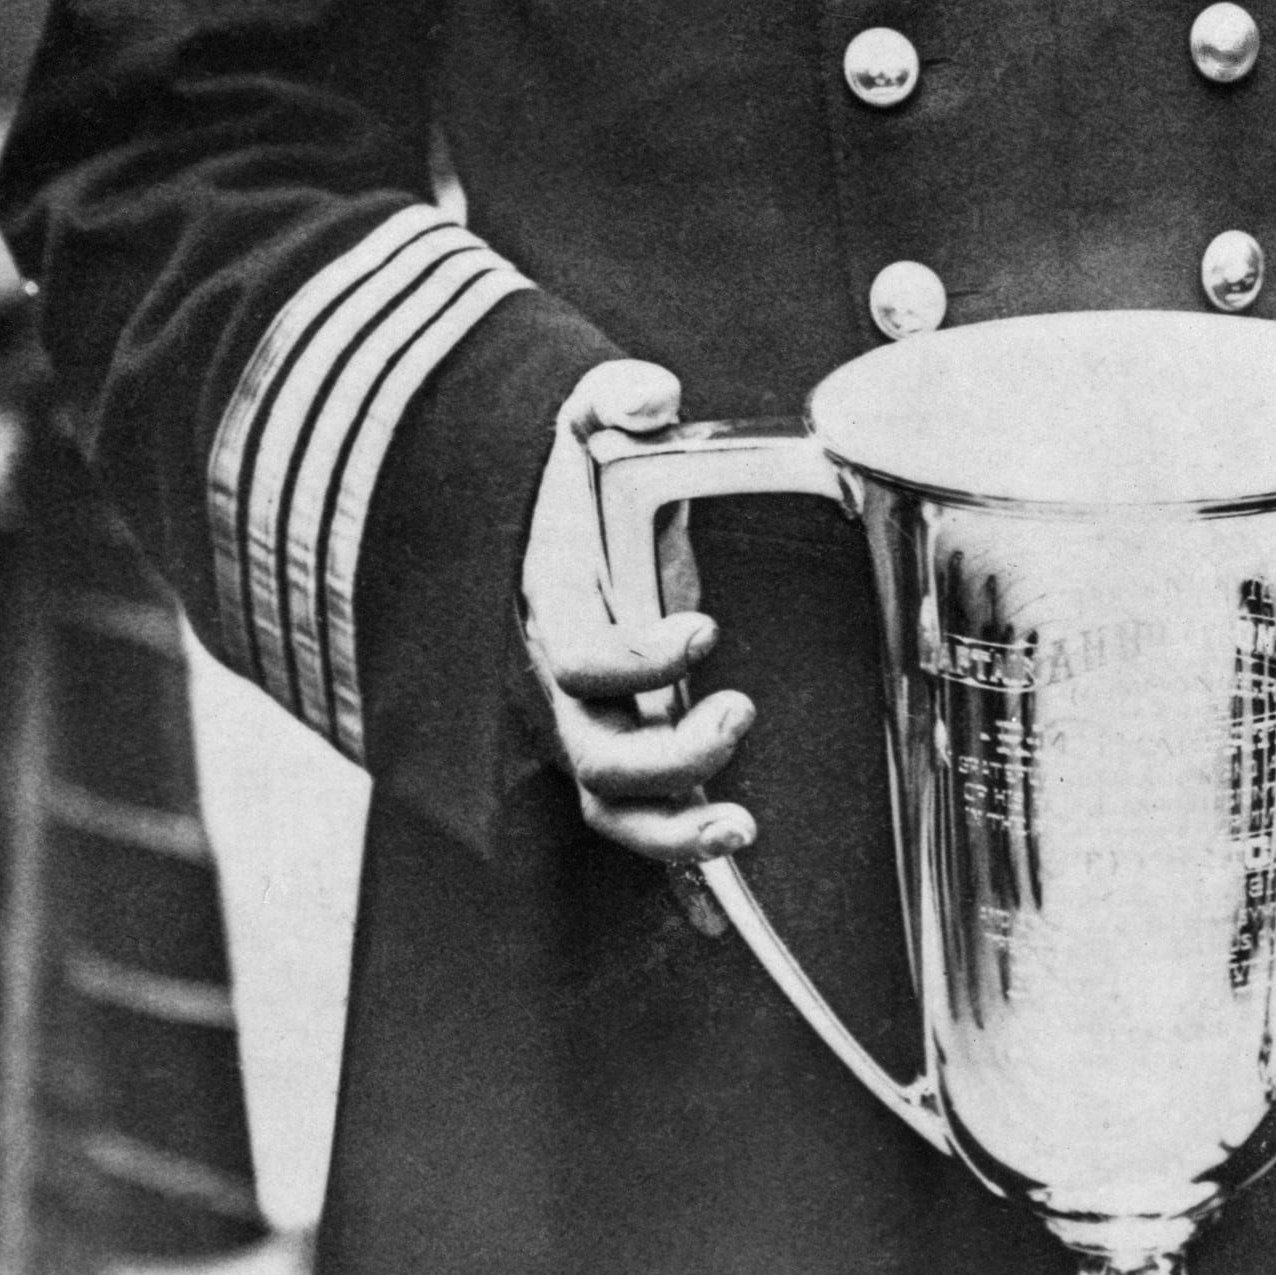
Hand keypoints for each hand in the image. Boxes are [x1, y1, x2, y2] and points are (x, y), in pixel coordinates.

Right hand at [516, 358, 759, 867]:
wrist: (533, 530)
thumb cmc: (573, 480)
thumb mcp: (582, 420)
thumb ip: (613, 397)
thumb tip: (653, 396)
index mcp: (553, 614)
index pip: (584, 658)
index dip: (640, 656)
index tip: (705, 628)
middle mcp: (561, 689)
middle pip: (598, 756)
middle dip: (668, 756)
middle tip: (738, 710)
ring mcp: (586, 730)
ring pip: (612, 809)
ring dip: (674, 831)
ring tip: (742, 827)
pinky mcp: (618, 754)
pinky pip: (635, 826)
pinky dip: (674, 863)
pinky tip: (730, 878)